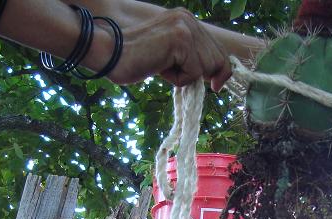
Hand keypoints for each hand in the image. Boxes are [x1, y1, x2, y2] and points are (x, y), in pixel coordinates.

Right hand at [107, 8, 232, 90]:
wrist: (110, 53)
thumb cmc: (136, 58)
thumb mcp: (170, 55)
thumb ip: (190, 56)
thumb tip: (214, 76)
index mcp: (186, 19)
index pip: (218, 48)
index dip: (221, 70)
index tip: (216, 85)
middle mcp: (188, 19)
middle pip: (218, 59)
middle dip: (204, 76)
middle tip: (176, 74)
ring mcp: (185, 28)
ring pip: (206, 67)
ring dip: (186, 77)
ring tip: (163, 67)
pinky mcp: (181, 41)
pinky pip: (193, 72)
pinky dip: (178, 79)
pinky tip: (160, 68)